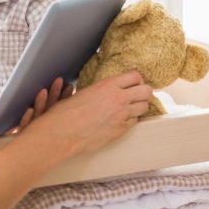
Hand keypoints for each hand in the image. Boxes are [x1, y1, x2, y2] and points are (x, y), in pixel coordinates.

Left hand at [7, 78, 72, 134]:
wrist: (22, 157)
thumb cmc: (34, 140)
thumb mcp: (45, 126)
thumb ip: (51, 111)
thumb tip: (63, 92)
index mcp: (50, 123)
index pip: (59, 108)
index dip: (64, 97)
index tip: (70, 86)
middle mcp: (43, 126)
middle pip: (50, 109)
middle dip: (54, 94)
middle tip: (58, 81)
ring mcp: (32, 129)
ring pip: (38, 115)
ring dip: (41, 103)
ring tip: (43, 91)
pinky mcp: (22, 134)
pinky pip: (24, 126)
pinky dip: (27, 118)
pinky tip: (30, 110)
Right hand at [32, 70, 150, 154]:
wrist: (62, 132)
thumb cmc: (67, 112)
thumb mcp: (85, 92)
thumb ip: (102, 89)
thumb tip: (108, 89)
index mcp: (108, 85)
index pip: (135, 76)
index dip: (136, 80)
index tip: (132, 83)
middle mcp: (118, 98)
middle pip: (146, 91)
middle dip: (143, 92)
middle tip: (136, 95)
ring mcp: (121, 115)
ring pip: (144, 107)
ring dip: (139, 106)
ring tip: (130, 108)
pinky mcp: (120, 130)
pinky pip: (134, 121)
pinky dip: (130, 120)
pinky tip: (121, 119)